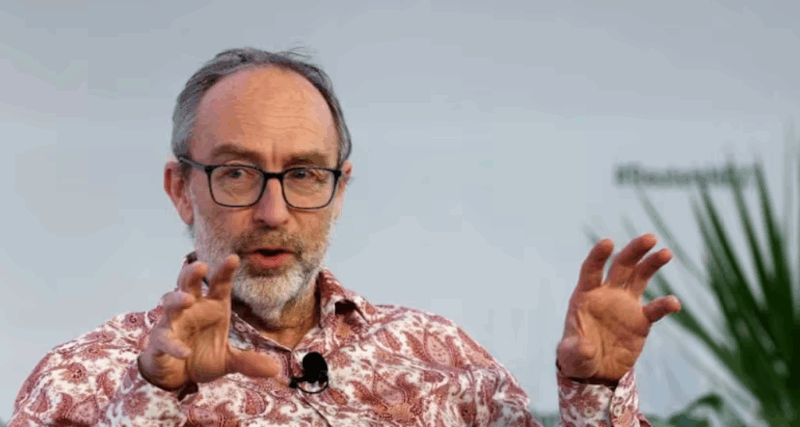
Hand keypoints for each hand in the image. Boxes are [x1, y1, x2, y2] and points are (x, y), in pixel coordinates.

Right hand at [138, 254, 279, 389]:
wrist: (177, 377)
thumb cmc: (201, 356)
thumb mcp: (228, 361)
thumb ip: (248, 361)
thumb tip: (275, 369)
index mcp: (211, 307)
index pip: (219, 285)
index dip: (225, 271)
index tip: (233, 258)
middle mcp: (192, 310)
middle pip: (189, 284)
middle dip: (192, 273)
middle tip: (201, 265)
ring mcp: (173, 323)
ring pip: (170, 303)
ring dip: (177, 299)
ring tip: (187, 299)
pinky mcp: (160, 340)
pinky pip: (164, 338)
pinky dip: (173, 344)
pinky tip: (184, 351)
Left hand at [556, 234, 681, 382]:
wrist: (596, 371)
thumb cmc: (577, 358)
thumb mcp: (571, 356)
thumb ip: (577, 350)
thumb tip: (586, 347)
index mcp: (585, 295)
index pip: (591, 269)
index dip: (598, 256)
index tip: (608, 242)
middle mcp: (606, 294)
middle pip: (621, 266)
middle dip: (634, 251)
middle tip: (650, 239)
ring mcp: (625, 305)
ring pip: (640, 278)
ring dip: (652, 264)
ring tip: (666, 253)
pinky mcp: (641, 321)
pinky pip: (655, 310)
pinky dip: (665, 305)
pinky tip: (674, 304)